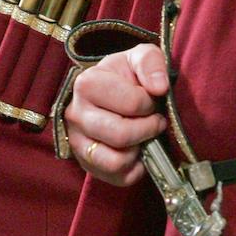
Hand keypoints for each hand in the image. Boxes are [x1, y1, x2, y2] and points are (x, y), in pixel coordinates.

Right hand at [65, 43, 169, 185]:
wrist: (104, 95)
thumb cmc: (124, 76)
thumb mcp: (138, 57)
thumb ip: (151, 63)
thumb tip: (159, 87)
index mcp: (87, 84)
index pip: (132, 103)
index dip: (151, 105)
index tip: (152, 100)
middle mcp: (75, 115)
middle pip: (121, 135)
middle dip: (148, 129)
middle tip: (155, 122)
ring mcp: (77, 143)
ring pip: (115, 161)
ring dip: (139, 152)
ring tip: (144, 137)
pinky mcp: (85, 164)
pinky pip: (116, 177)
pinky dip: (134, 169)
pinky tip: (137, 152)